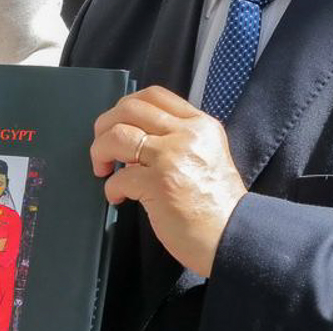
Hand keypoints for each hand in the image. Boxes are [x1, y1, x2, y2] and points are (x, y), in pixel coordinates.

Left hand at [89, 86, 247, 277]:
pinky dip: (111, 188)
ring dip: (100, 151)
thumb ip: (179, 138)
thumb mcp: (208, 155)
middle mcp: (186, 135)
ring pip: (118, 135)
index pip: (154, 95)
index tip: (116, 123)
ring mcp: (171, 158)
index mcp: (200, 125)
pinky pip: (118, 176)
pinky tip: (118, 197)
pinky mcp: (158, 184)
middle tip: (102, 146)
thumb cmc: (217, 205)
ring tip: (103, 169)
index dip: (126, 105)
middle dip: (105, 126)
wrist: (232, 238)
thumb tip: (138, 135)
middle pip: (129, 108)